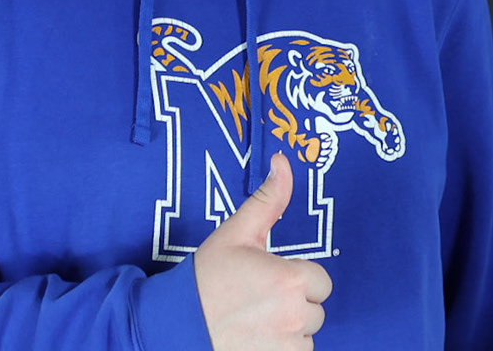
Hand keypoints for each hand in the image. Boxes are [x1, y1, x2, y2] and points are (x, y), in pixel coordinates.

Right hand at [192, 154, 332, 348]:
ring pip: (306, 335)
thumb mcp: (236, 233)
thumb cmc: (205, 280)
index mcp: (289, 279)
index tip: (269, 281)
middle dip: (294, 305)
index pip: (319, 281)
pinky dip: (281, 349)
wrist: (173, 325)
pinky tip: (256, 340)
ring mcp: (285, 346)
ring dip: (288, 330)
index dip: (296, 279)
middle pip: (315, 309)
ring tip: (255, 321)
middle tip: (258, 301)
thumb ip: (268, 200)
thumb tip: (283, 161)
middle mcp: (294, 315)